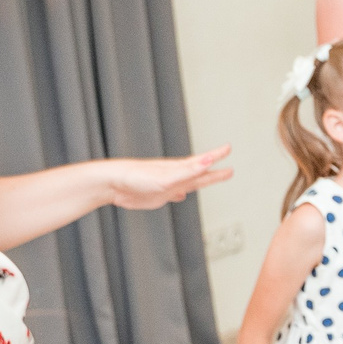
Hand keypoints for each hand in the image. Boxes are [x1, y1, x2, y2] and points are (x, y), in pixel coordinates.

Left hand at [107, 146, 231, 208]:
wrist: (112, 185)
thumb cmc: (136, 177)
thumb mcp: (167, 176)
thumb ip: (188, 171)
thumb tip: (207, 162)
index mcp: (179, 169)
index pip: (203, 161)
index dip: (217, 155)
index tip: (228, 148)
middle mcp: (175, 176)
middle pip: (200, 174)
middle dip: (215, 172)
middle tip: (230, 169)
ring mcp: (166, 186)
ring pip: (189, 183)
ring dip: (201, 181)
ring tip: (211, 178)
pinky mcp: (157, 195)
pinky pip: (174, 194)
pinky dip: (181, 194)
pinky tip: (181, 195)